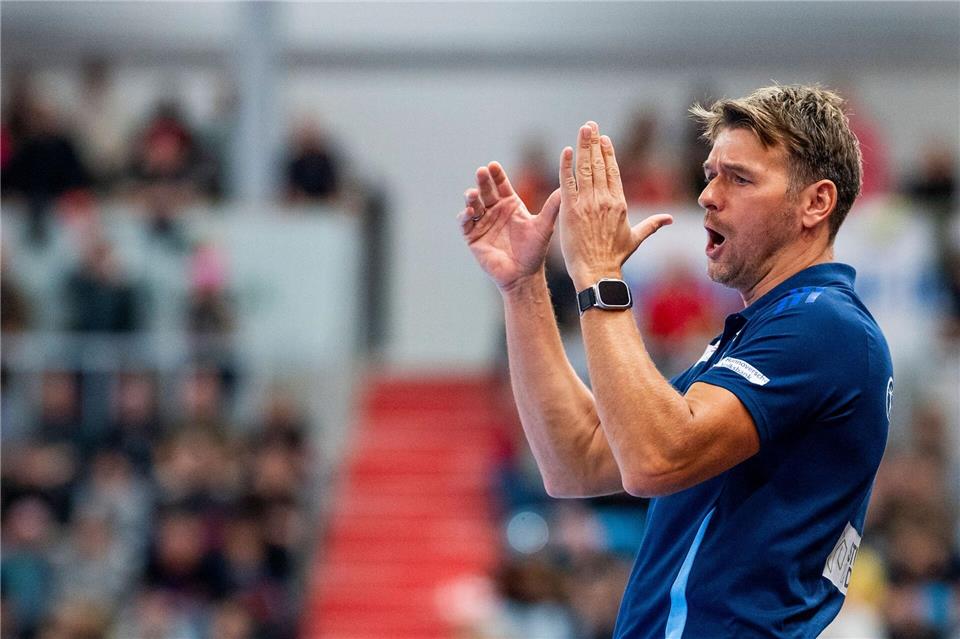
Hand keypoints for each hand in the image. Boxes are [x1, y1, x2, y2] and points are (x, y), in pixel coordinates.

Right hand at [458, 161, 560, 291]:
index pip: (501, 185)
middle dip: (482, 181)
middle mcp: (495, 211)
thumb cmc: (535, 251)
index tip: (493, 165)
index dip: (496, 175)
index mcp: (510, 205)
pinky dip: (464, 216)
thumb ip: (552, 207)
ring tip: (472, 193)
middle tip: (481, 172)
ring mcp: (483, 223)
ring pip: (473, 204)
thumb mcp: (544, 226)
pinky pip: (465, 223)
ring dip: (471, 197)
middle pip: (486, 191)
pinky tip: (469, 212)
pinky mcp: (473, 237)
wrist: (523, 275)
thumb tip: (566, 188)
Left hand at [558, 122, 672, 289]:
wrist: (598, 271)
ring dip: (583, 146)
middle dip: (594, 142)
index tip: (604, 139)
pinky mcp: (570, 209)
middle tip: (590, 125)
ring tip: (583, 129)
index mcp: (619, 203)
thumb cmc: (615, 258)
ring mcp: (587, 203)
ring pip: (585, 168)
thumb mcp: (635, 238)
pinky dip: (566, 165)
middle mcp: (604, 199)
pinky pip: (567, 182)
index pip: (613, 171)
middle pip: (599, 164)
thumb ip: (652, 225)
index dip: (608, 153)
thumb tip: (670, 219)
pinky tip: (566, 151)